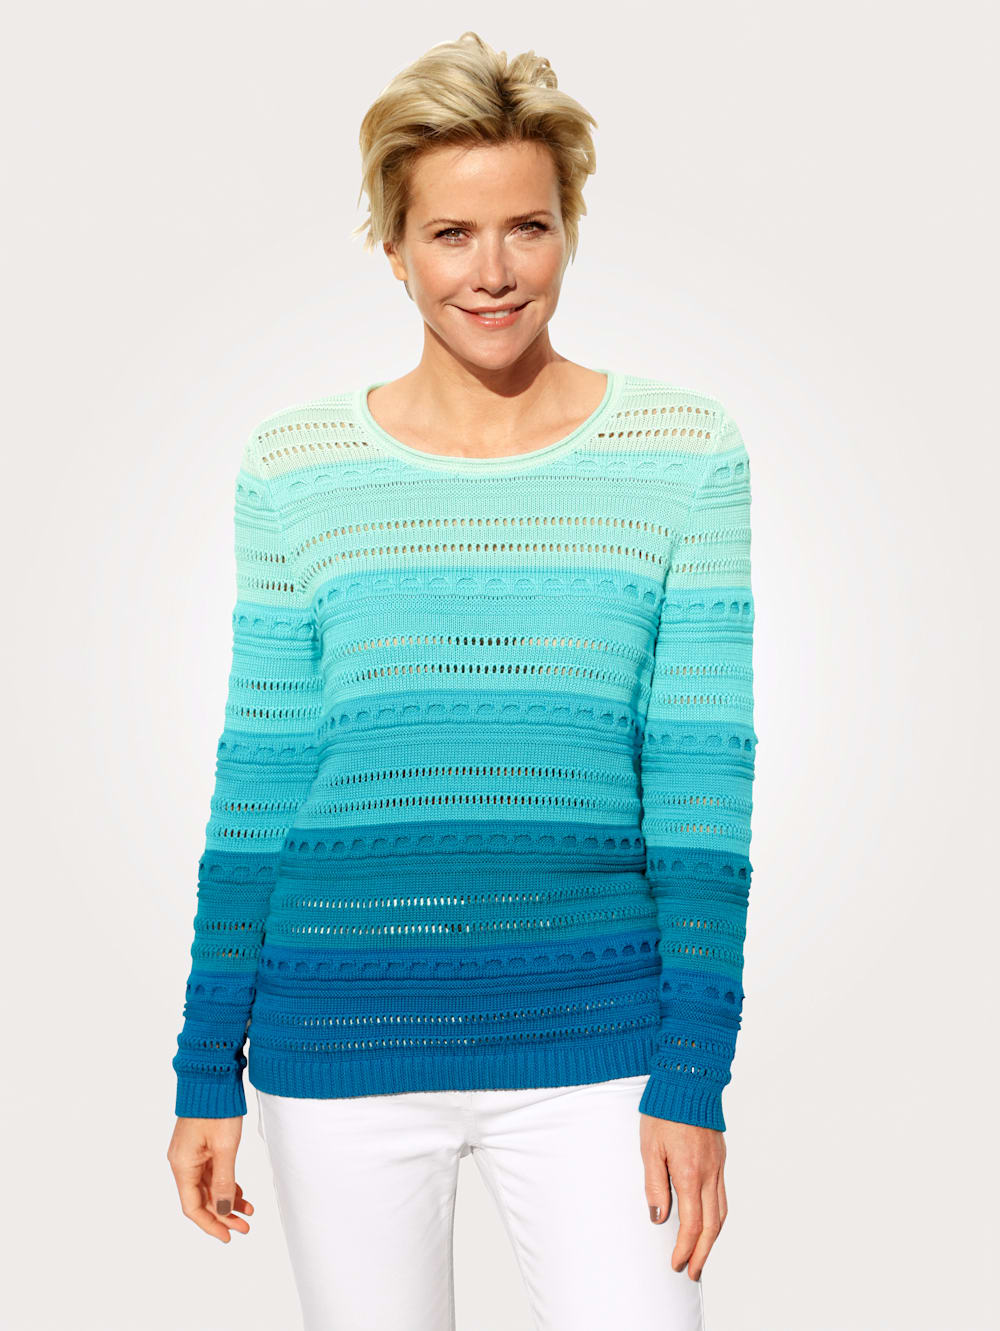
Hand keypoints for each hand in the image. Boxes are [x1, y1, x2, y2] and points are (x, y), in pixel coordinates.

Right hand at [167, 1115, 254, 1241]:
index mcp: (183, 1165)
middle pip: (201, 1199)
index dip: (210, 1225)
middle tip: (245, 1226)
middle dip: (223, 1215)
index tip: (228, 1236)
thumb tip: (223, 1212)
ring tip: (249, 1211)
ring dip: (227, 1201)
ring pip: (209, 1187)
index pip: (193, 1207)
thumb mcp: (224, 1148)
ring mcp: (191, 1155)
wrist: (213, 1078)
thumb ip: (224, 1181)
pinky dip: (226, 1184)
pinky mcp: (200, 1147)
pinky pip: (212, 1174)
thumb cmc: (216, 1109)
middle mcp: (183, 1163)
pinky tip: (241, 1194)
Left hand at [639, 1112, 726, 1280]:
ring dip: (713, 1238)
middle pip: (712, 1225)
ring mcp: (718, 1165)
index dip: (684, 1248)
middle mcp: (709, 1173)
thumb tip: (660, 1217)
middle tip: (692, 1273)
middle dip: (702, 1253)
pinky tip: (708, 1220)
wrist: (688, 1080)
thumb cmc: (664, 1111)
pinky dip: (717, 1215)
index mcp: (690, 1173)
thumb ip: (655, 1184)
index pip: (692, 1224)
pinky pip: (722, 1194)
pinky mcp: (720, 1157)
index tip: (676, 1263)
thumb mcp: (649, 1147)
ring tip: (701, 1254)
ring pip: (721, 1211)